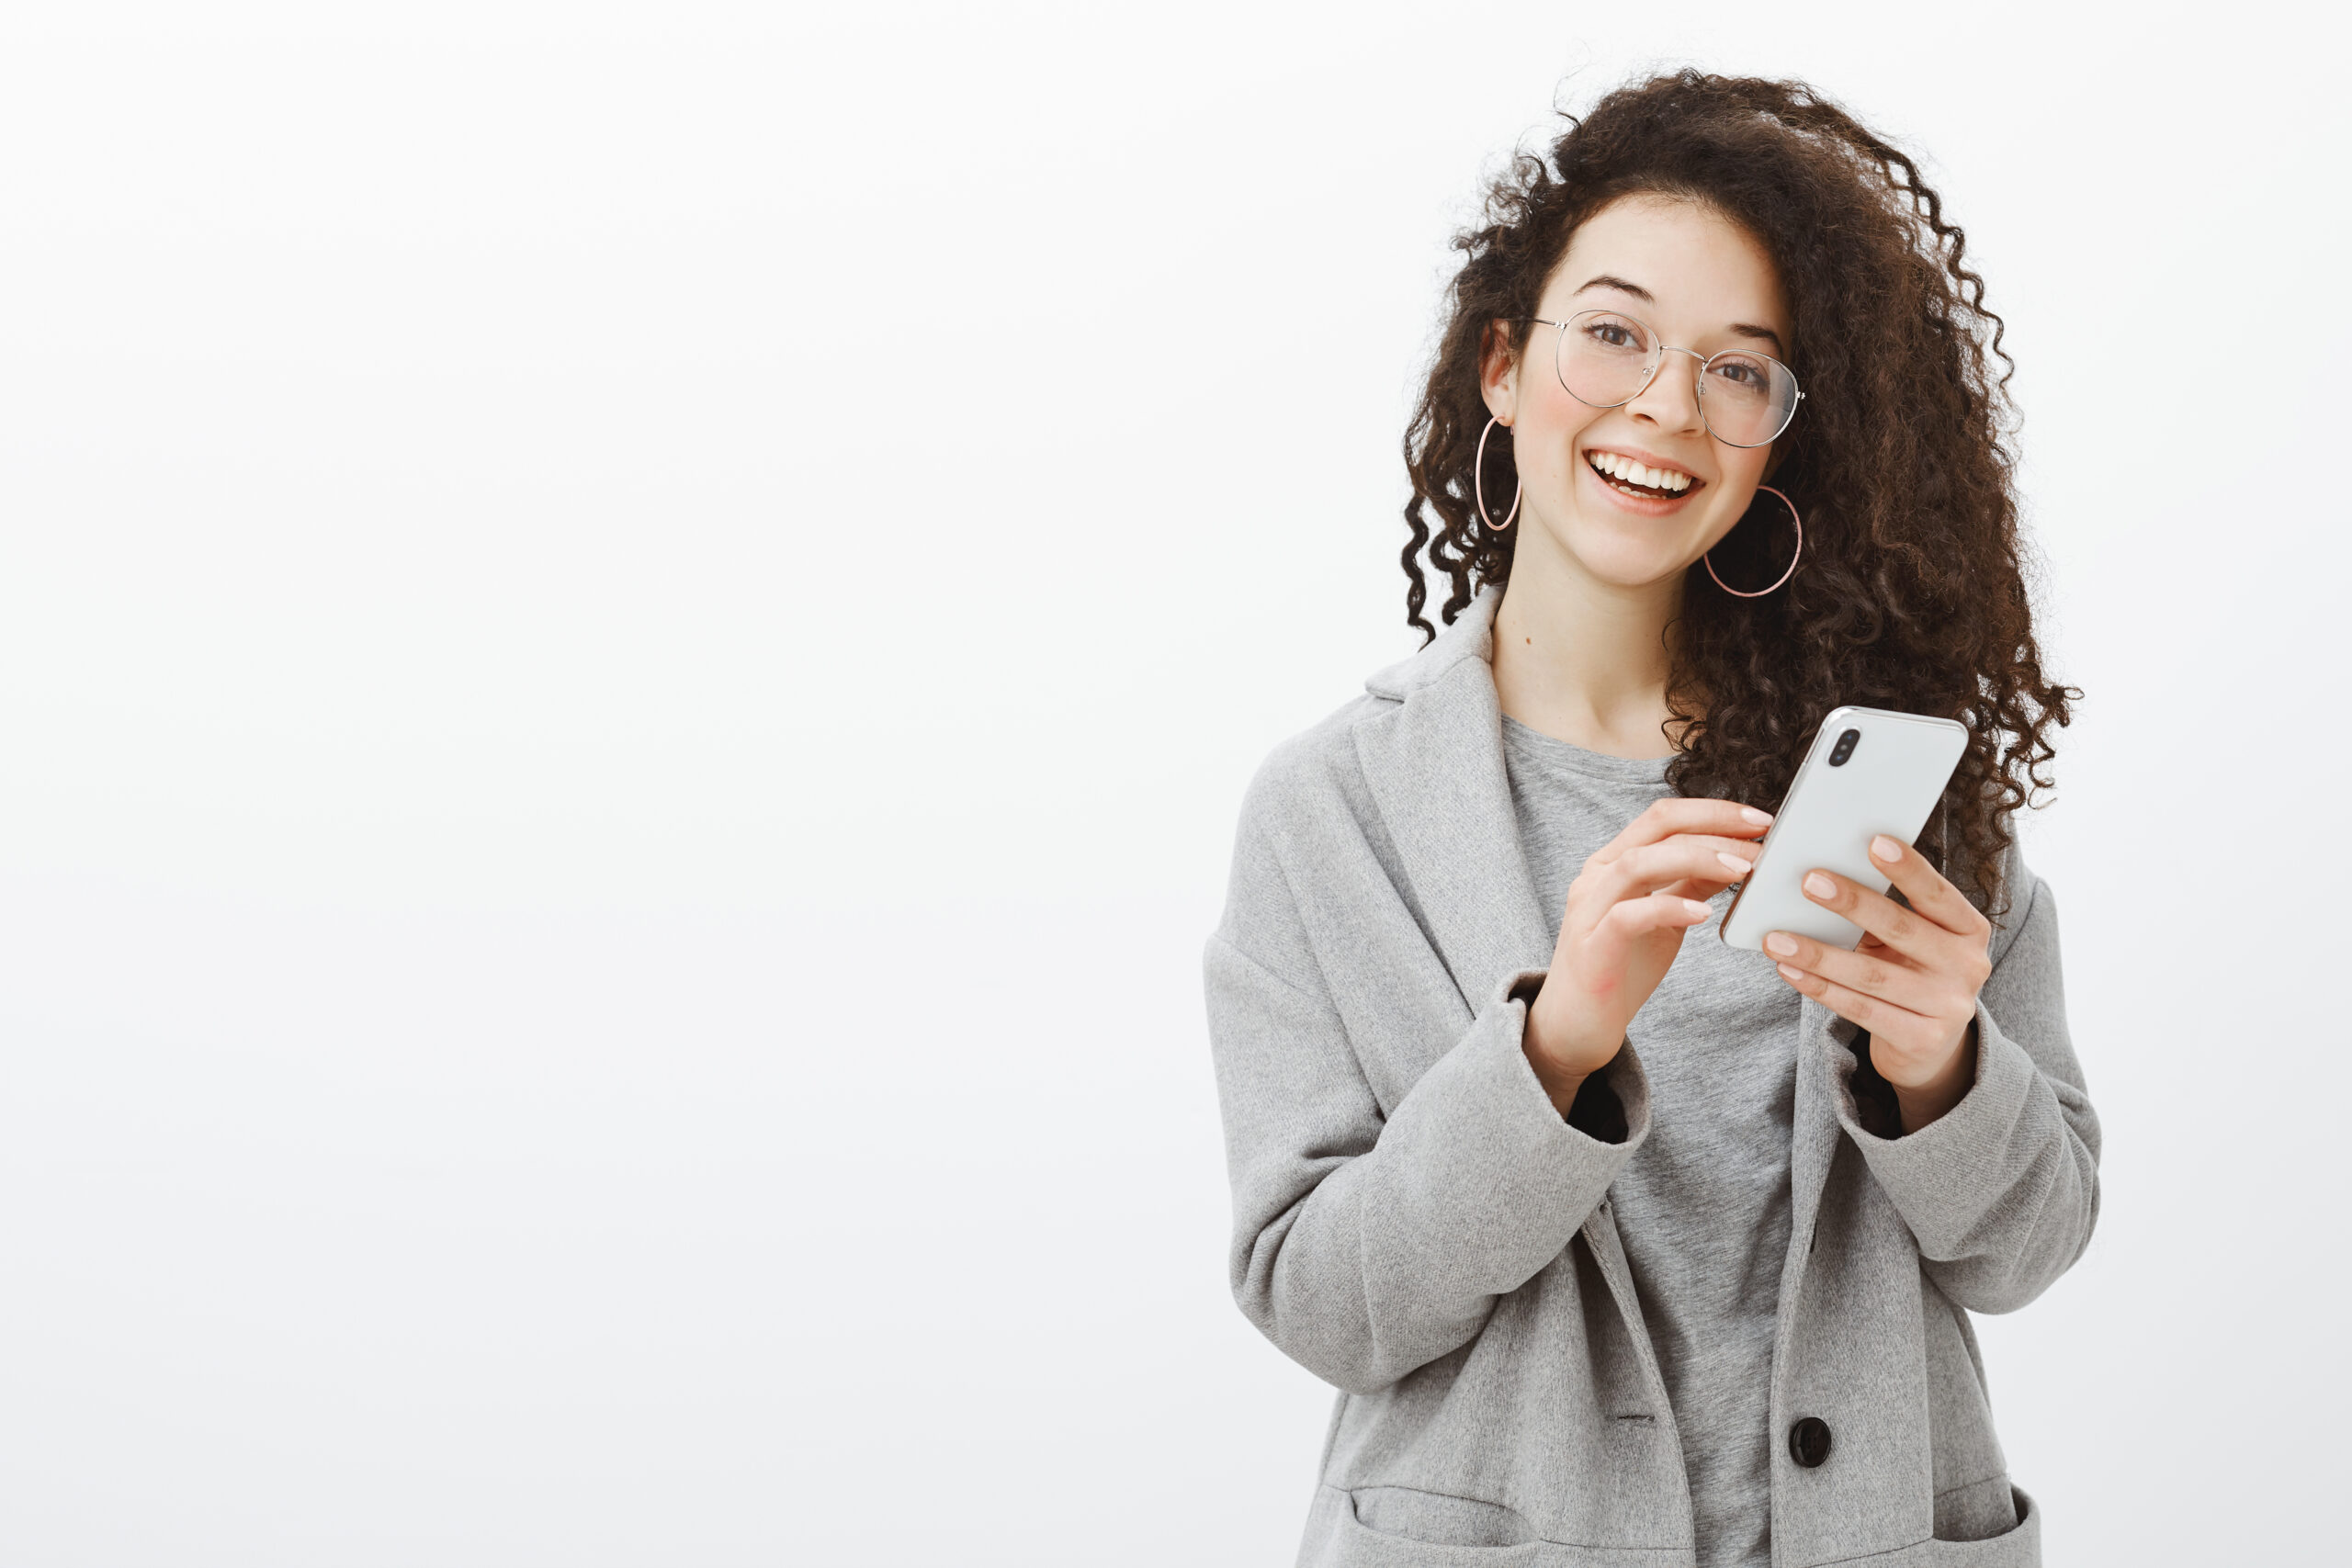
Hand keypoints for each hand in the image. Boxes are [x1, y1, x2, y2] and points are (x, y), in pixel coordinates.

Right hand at [1523, 798, 1773, 1111]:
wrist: (1576, 1025)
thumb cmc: (1620, 969)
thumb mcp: (1664, 918)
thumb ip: (1691, 884)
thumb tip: (1737, 857)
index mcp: (1613, 862)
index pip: (1664, 816)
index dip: (1713, 812)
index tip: (1760, 822)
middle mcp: (1597, 876)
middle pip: (1655, 828)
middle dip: (1714, 824)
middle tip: (1761, 838)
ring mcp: (1589, 909)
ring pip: (1640, 863)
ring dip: (1698, 859)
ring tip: (1742, 870)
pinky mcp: (1592, 947)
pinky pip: (1627, 916)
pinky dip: (1668, 908)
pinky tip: (1703, 913)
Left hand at [1764, 834, 1993, 1131]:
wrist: (1931, 1045)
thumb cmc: (1911, 973)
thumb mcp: (1911, 941)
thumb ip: (1884, 913)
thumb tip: (1821, 879)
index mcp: (1969, 930)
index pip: (1938, 895)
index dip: (1909, 869)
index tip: (1875, 842)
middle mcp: (1968, 966)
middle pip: (1902, 930)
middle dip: (1853, 904)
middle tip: (1809, 882)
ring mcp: (1948, 1006)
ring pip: (1873, 975)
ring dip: (1819, 954)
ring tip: (1776, 938)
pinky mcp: (1922, 1040)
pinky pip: (1861, 1009)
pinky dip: (1820, 988)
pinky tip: (1789, 970)